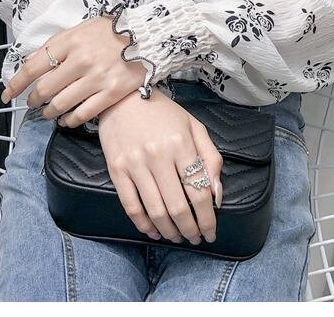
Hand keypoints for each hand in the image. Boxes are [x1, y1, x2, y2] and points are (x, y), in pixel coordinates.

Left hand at [0, 14, 146, 125]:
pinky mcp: (112, 93)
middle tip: (33, 103)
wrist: (148, 36)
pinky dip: (69, 120)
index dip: (16, 84)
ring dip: (49, 112)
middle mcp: (82, 60)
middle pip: (45, 89)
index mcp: (71, 41)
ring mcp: (98, 78)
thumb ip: (56, 44)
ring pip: (61, 104)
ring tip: (48, 112)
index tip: (8, 95)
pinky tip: (66, 119)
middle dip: (34, 100)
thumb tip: (29, 61)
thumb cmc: (112, 32)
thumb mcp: (81, 29)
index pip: (34, 67)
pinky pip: (83, 114)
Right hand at [98, 89, 223, 244]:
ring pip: (156, 210)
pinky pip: (131, 206)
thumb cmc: (163, 112)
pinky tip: (153, 230)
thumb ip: (211, 157)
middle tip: (195, 237)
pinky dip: (143, 224)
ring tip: (177, 236)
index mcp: (181, 143)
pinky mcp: (116, 169)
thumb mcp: (194, 126)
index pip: (199, 191)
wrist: (124, 96)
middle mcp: (158, 155)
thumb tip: (216, 194)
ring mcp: (135, 163)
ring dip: (169, 231)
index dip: (207, 218)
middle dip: (190, 229)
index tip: (210, 231)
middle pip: (178, 206)